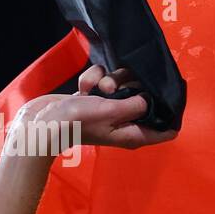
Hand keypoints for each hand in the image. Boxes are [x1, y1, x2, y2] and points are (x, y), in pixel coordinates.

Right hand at [15, 65, 178, 152]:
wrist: (43, 120)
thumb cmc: (78, 120)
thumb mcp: (112, 111)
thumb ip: (136, 105)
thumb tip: (150, 100)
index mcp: (135, 134)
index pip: (168, 130)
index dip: (171, 113)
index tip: (168, 94)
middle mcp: (126, 123)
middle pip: (145, 98)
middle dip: (132, 86)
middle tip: (115, 87)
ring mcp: (110, 110)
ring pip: (122, 84)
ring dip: (109, 79)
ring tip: (96, 88)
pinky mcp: (95, 99)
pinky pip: (103, 81)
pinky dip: (93, 80)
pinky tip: (83, 89)